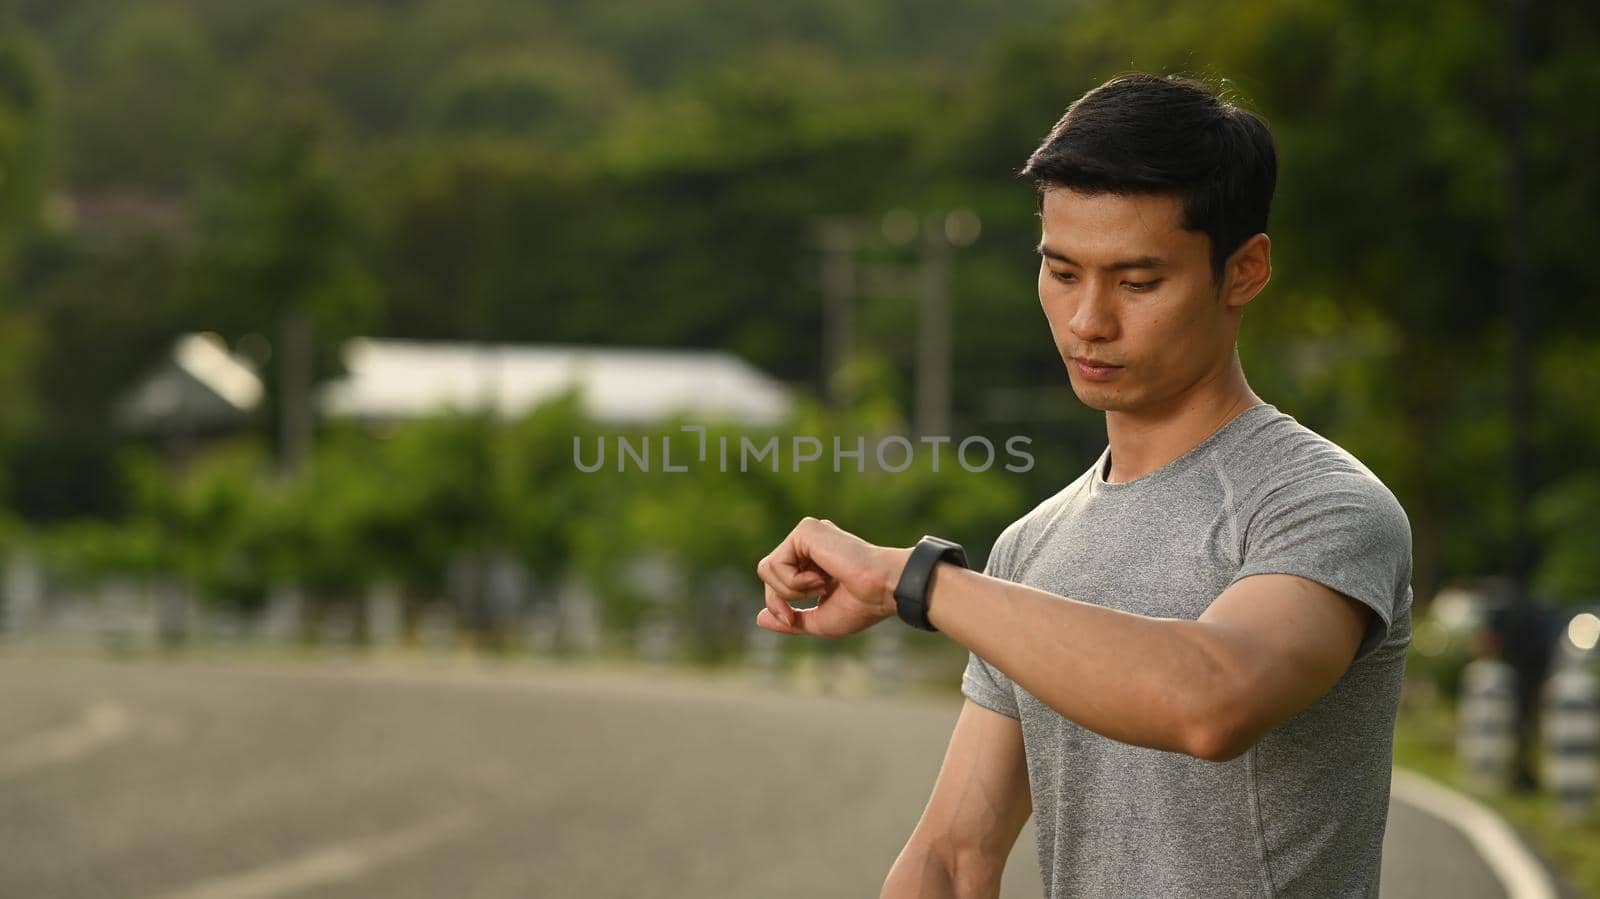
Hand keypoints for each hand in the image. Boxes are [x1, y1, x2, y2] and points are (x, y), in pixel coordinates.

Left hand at [754, 517, 909, 637]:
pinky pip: (776, 562)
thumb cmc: (862, 606)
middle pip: (767, 572)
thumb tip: (759, 618)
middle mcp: (808, 543)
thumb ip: (791, 619)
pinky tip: (823, 577)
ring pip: (767, 568)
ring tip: (823, 585)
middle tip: (801, 608)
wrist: (884, 590)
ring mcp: (807, 534)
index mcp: (813, 560)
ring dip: (792, 589)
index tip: (793, 620)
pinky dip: (795, 581)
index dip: (778, 605)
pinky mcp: (806, 530)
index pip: (776, 580)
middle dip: (779, 598)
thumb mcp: (819, 620)